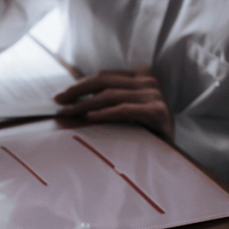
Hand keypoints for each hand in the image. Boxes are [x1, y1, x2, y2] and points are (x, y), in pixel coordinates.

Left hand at [54, 67, 173, 139]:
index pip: (103, 77)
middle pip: (104, 82)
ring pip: (111, 95)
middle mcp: (149, 81)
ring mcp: (155, 95)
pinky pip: (125, 109)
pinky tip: (90, 117)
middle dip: (77, 92)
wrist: (170, 152)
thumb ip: (106, 98)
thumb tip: (71, 98)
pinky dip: (105, 112)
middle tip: (58, 102)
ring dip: (85, 104)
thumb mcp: (124, 108)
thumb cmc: (142, 130)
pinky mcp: (159, 112)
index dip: (79, 85)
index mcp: (140, 76)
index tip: (59, 96)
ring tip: (68, 112)